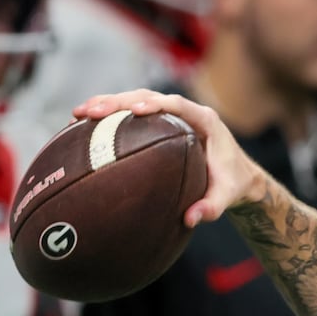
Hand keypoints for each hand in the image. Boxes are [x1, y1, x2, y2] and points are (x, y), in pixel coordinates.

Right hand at [72, 89, 258, 227]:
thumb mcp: (226, 197)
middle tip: (91, 111)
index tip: (134, 110)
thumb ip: (211, 208)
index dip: (156, 104)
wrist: (238, 175)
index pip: (178, 104)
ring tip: (78, 114)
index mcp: (205, 120)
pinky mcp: (161, 121)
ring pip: (137, 100)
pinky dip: (110, 117)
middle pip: (150, 97)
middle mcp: (188, 112)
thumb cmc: (232, 184)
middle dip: (119, 101)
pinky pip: (133, 114)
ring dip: (108, 103)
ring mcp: (173, 114)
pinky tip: (83, 126)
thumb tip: (190, 219)